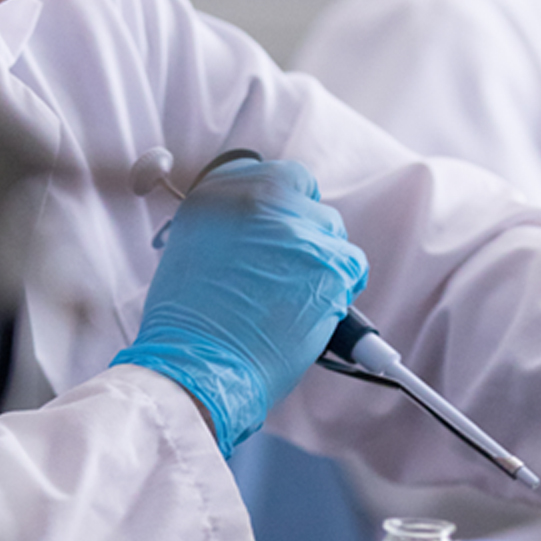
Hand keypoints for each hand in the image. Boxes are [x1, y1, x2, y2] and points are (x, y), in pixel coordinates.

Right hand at [112, 158, 366, 456]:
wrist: (196, 365)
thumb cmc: (187, 323)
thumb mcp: (192, 251)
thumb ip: (231, 227)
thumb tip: (265, 228)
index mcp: (218, 193)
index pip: (275, 176)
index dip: (287, 204)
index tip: (287, 224)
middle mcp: (257, 199)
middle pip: (308, 201)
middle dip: (307, 232)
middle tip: (294, 269)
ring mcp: (296, 230)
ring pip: (332, 233)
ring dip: (323, 261)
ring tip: (298, 298)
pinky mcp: (328, 263)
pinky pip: (353, 265)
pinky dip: (341, 288)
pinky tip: (318, 311)